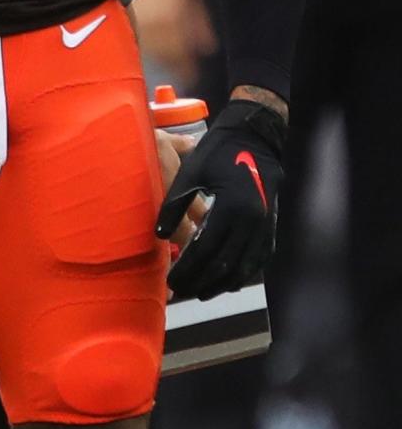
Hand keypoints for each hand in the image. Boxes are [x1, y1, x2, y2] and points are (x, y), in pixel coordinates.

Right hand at [127, 0, 215, 82]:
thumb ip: (199, 24)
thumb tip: (207, 47)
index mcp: (172, 20)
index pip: (180, 56)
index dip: (187, 67)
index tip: (192, 73)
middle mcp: (153, 25)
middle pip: (165, 57)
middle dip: (175, 63)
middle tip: (182, 68)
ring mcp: (138, 21)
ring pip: (150, 50)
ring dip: (160, 57)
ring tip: (167, 59)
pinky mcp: (127, 16)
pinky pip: (137, 39)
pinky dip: (147, 45)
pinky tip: (152, 46)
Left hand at [155, 99, 284, 300]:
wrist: (255, 136)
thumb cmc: (219, 151)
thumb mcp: (192, 172)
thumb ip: (175, 204)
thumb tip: (158, 235)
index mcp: (232, 208)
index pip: (206, 250)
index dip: (187, 269)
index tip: (171, 280)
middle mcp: (252, 223)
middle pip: (225, 265)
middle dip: (201, 282)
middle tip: (182, 290)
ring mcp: (265, 227)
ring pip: (244, 268)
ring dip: (221, 284)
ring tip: (200, 291)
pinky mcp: (271, 227)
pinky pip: (258, 260)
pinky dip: (242, 274)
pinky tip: (227, 281)